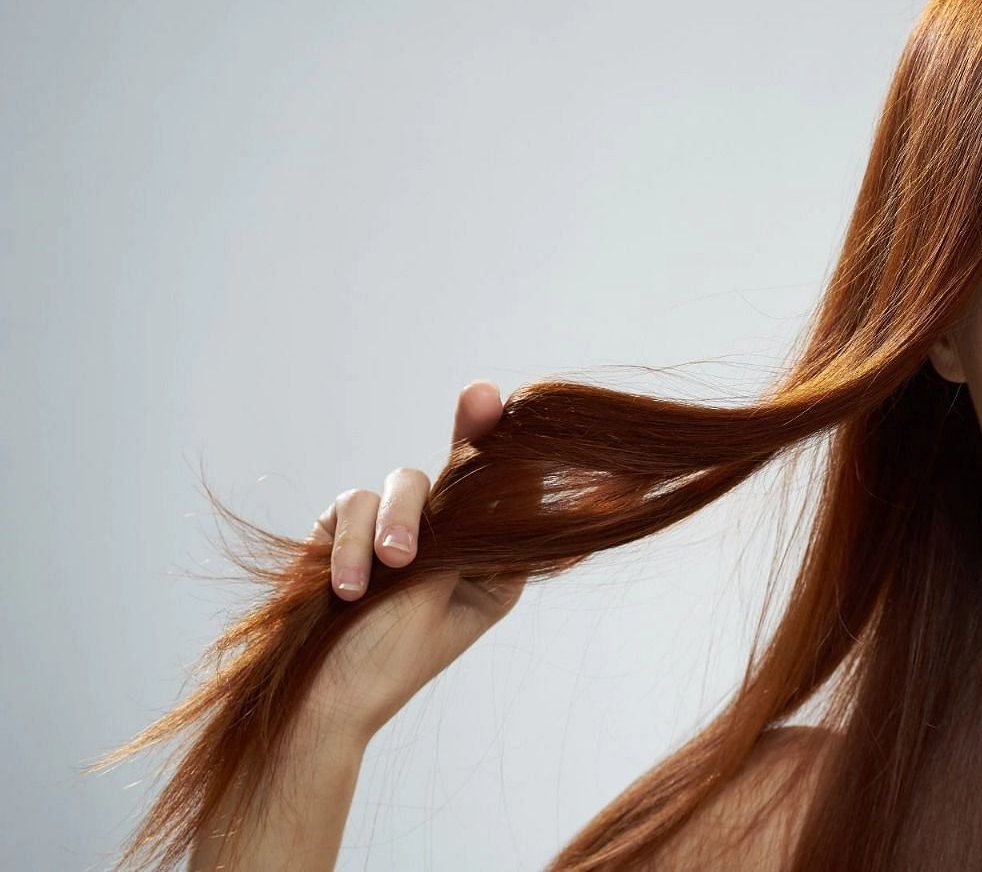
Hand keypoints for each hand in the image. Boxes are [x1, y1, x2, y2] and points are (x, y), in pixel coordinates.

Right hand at [300, 379, 526, 742]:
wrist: (324, 702)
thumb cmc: (396, 660)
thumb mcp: (458, 596)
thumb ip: (480, 532)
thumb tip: (543, 486)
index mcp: (488, 550)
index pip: (498, 481)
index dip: (492, 434)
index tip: (486, 394)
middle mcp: (446, 533)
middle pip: (446, 475)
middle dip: (414, 510)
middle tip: (400, 559)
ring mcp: (394, 530)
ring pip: (394, 485)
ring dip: (374, 532)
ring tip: (364, 582)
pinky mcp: (345, 532)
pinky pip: (348, 507)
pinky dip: (343, 546)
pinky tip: (341, 588)